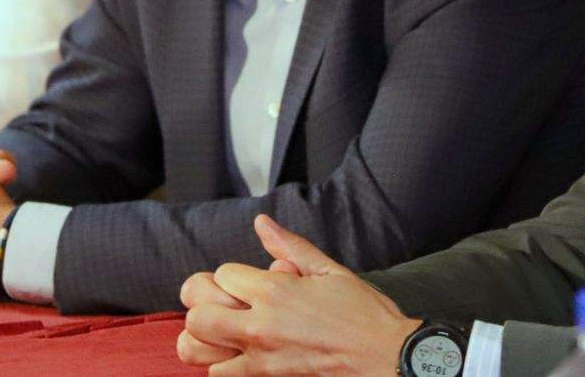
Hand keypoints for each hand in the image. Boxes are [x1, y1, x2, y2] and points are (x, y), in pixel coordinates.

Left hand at [179, 214, 418, 374]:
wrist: (386, 357)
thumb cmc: (363, 313)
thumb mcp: (330, 270)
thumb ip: (291, 246)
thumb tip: (261, 223)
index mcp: (275, 289)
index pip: (222, 274)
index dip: (234, 277)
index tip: (250, 284)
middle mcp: (261, 324)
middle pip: (198, 314)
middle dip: (206, 306)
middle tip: (225, 307)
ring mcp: (261, 357)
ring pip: (200, 348)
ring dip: (208, 339)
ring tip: (226, 334)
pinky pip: (221, 375)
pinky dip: (224, 366)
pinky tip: (239, 356)